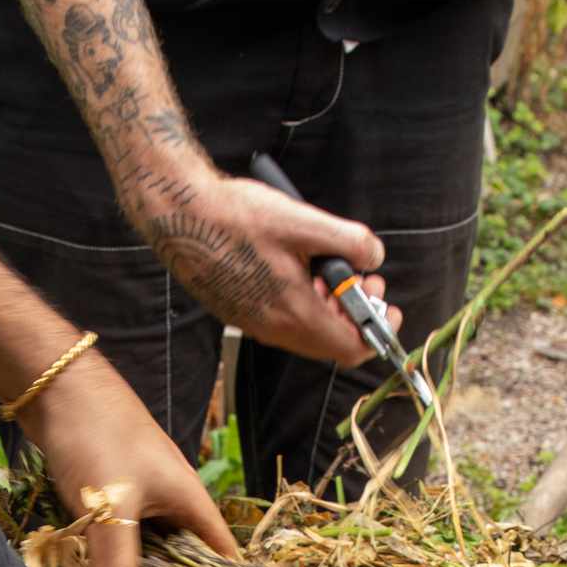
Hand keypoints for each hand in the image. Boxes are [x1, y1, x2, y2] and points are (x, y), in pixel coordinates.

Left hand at [22, 346, 239, 566]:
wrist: (54, 384)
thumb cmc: (98, 436)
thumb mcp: (111, 510)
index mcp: (192, 504)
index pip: (223, 561)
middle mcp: (173, 504)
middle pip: (184, 563)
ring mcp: (141, 499)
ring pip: (147, 553)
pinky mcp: (111, 496)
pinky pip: (119, 541)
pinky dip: (110, 562)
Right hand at [121, 158, 393, 365]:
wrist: (180, 217)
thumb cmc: (237, 217)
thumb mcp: (304, 221)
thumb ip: (350, 241)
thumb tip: (374, 257)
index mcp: (294, 314)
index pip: (351, 349)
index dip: (377, 331)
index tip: (386, 305)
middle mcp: (275, 330)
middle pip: (331, 343)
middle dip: (355, 312)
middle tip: (362, 277)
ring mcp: (256, 325)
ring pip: (308, 332)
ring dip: (329, 306)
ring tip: (329, 268)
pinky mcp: (242, 314)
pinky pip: (285, 321)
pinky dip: (304, 303)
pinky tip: (300, 268)